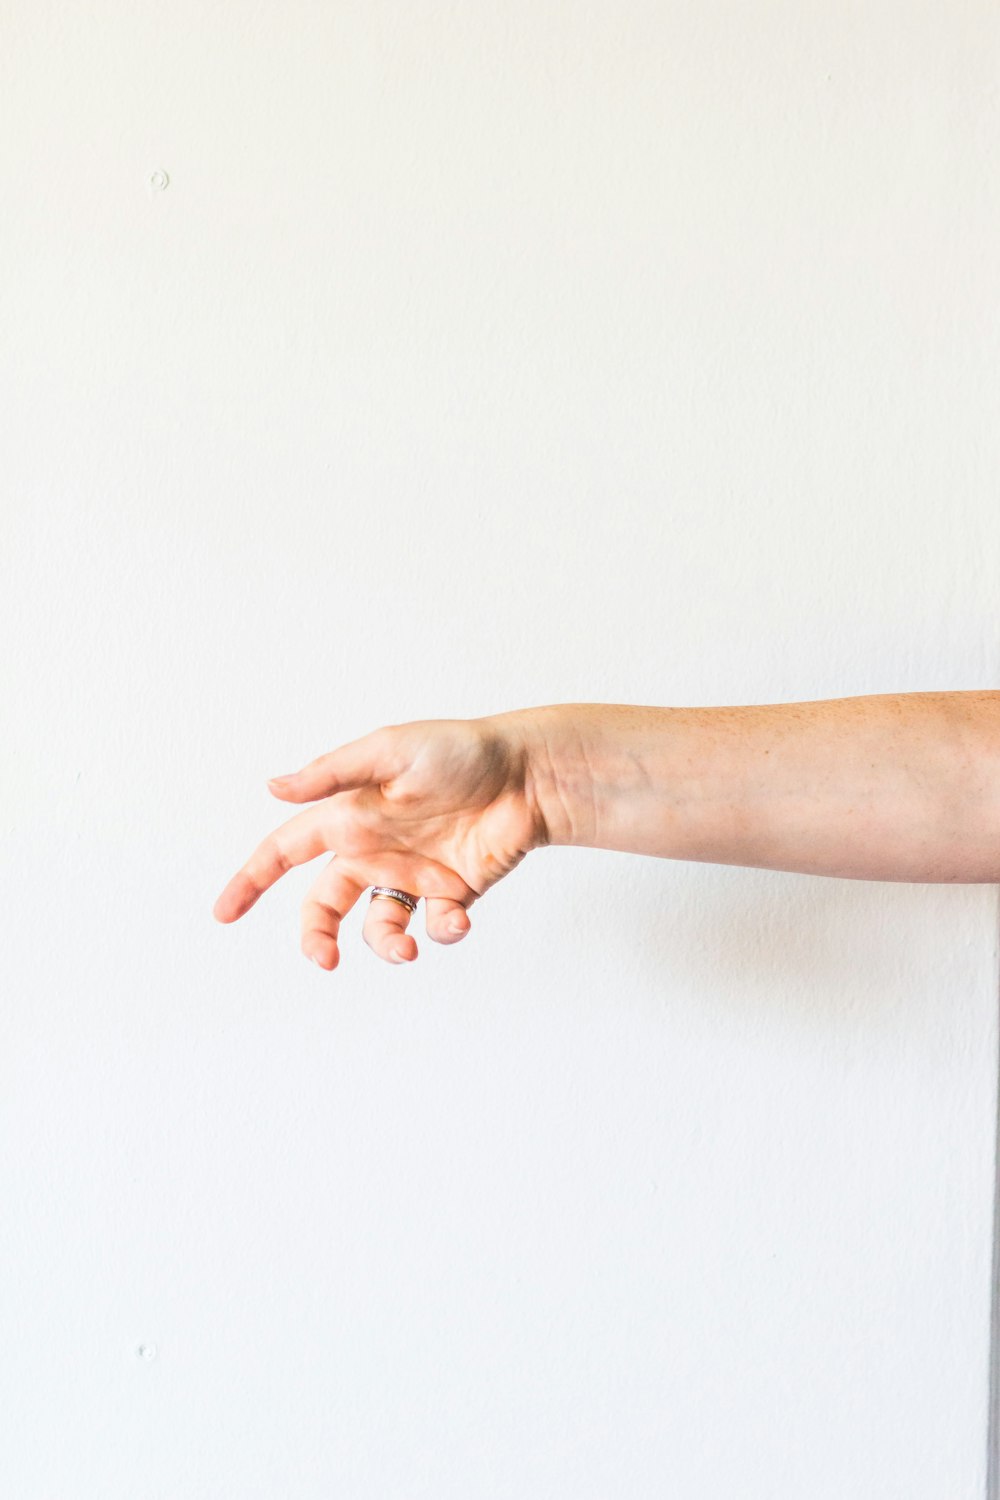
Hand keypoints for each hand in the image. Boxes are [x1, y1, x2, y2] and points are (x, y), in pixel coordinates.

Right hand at [212, 714, 546, 968]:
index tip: (223, 914)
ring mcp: (413, 874)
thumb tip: (273, 787)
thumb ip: (332, 774)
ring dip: (385, 948)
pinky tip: (457, 916)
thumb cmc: (460, 751)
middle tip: (323, 959)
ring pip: (377, 928)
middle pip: (324, 905)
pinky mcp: (452, 892)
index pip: (286, 852)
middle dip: (315, 937)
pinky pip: (434, 926)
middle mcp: (375, 850)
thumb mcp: (389, 750)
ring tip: (406, 950)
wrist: (529, 775)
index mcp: (349, 818)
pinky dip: (442, 932)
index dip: (251, 880)